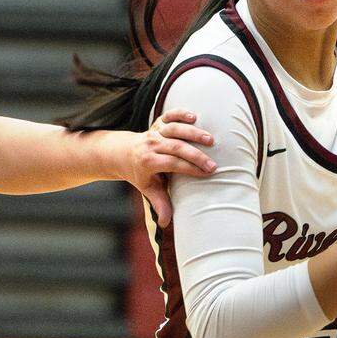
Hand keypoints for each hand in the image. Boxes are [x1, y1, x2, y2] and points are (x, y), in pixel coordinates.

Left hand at [123, 108, 215, 226]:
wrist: (123, 153)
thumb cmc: (140, 174)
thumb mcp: (148, 189)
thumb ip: (159, 203)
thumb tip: (166, 224)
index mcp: (148, 161)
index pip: (172, 164)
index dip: (189, 168)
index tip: (206, 174)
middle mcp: (151, 144)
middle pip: (176, 147)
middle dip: (196, 155)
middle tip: (213, 165)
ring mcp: (154, 131)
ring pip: (174, 129)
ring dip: (193, 133)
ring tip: (211, 140)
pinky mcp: (158, 122)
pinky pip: (170, 115)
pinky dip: (181, 113)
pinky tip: (194, 116)